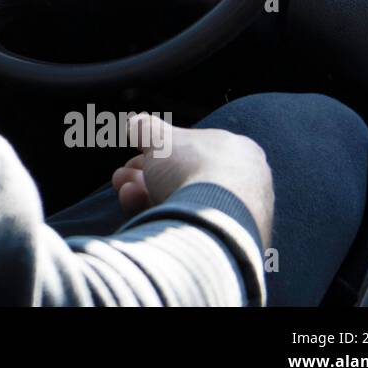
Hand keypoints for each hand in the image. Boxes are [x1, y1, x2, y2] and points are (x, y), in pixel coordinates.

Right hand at [111, 113, 273, 246]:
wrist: (213, 221)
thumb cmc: (191, 169)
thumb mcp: (160, 137)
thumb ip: (147, 128)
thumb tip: (136, 123)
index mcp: (240, 151)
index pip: (194, 149)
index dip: (158, 151)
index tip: (133, 157)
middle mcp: (246, 184)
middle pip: (184, 178)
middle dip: (145, 177)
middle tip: (121, 180)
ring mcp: (239, 217)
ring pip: (184, 204)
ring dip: (146, 196)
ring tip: (125, 194)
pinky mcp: (230, 245)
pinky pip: (190, 228)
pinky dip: (164, 220)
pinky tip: (143, 215)